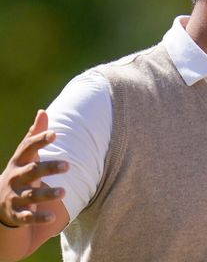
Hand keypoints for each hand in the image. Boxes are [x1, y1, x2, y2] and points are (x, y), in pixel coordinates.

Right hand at [0, 110, 67, 227]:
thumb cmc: (19, 171)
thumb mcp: (24, 155)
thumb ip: (34, 135)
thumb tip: (43, 112)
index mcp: (18, 162)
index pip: (28, 149)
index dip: (40, 141)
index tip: (54, 133)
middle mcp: (15, 178)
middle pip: (32, 172)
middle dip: (48, 168)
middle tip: (68, 165)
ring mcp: (14, 196)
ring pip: (31, 195)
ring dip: (47, 194)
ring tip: (65, 192)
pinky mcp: (16, 214)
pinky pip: (27, 217)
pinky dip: (38, 217)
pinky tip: (52, 218)